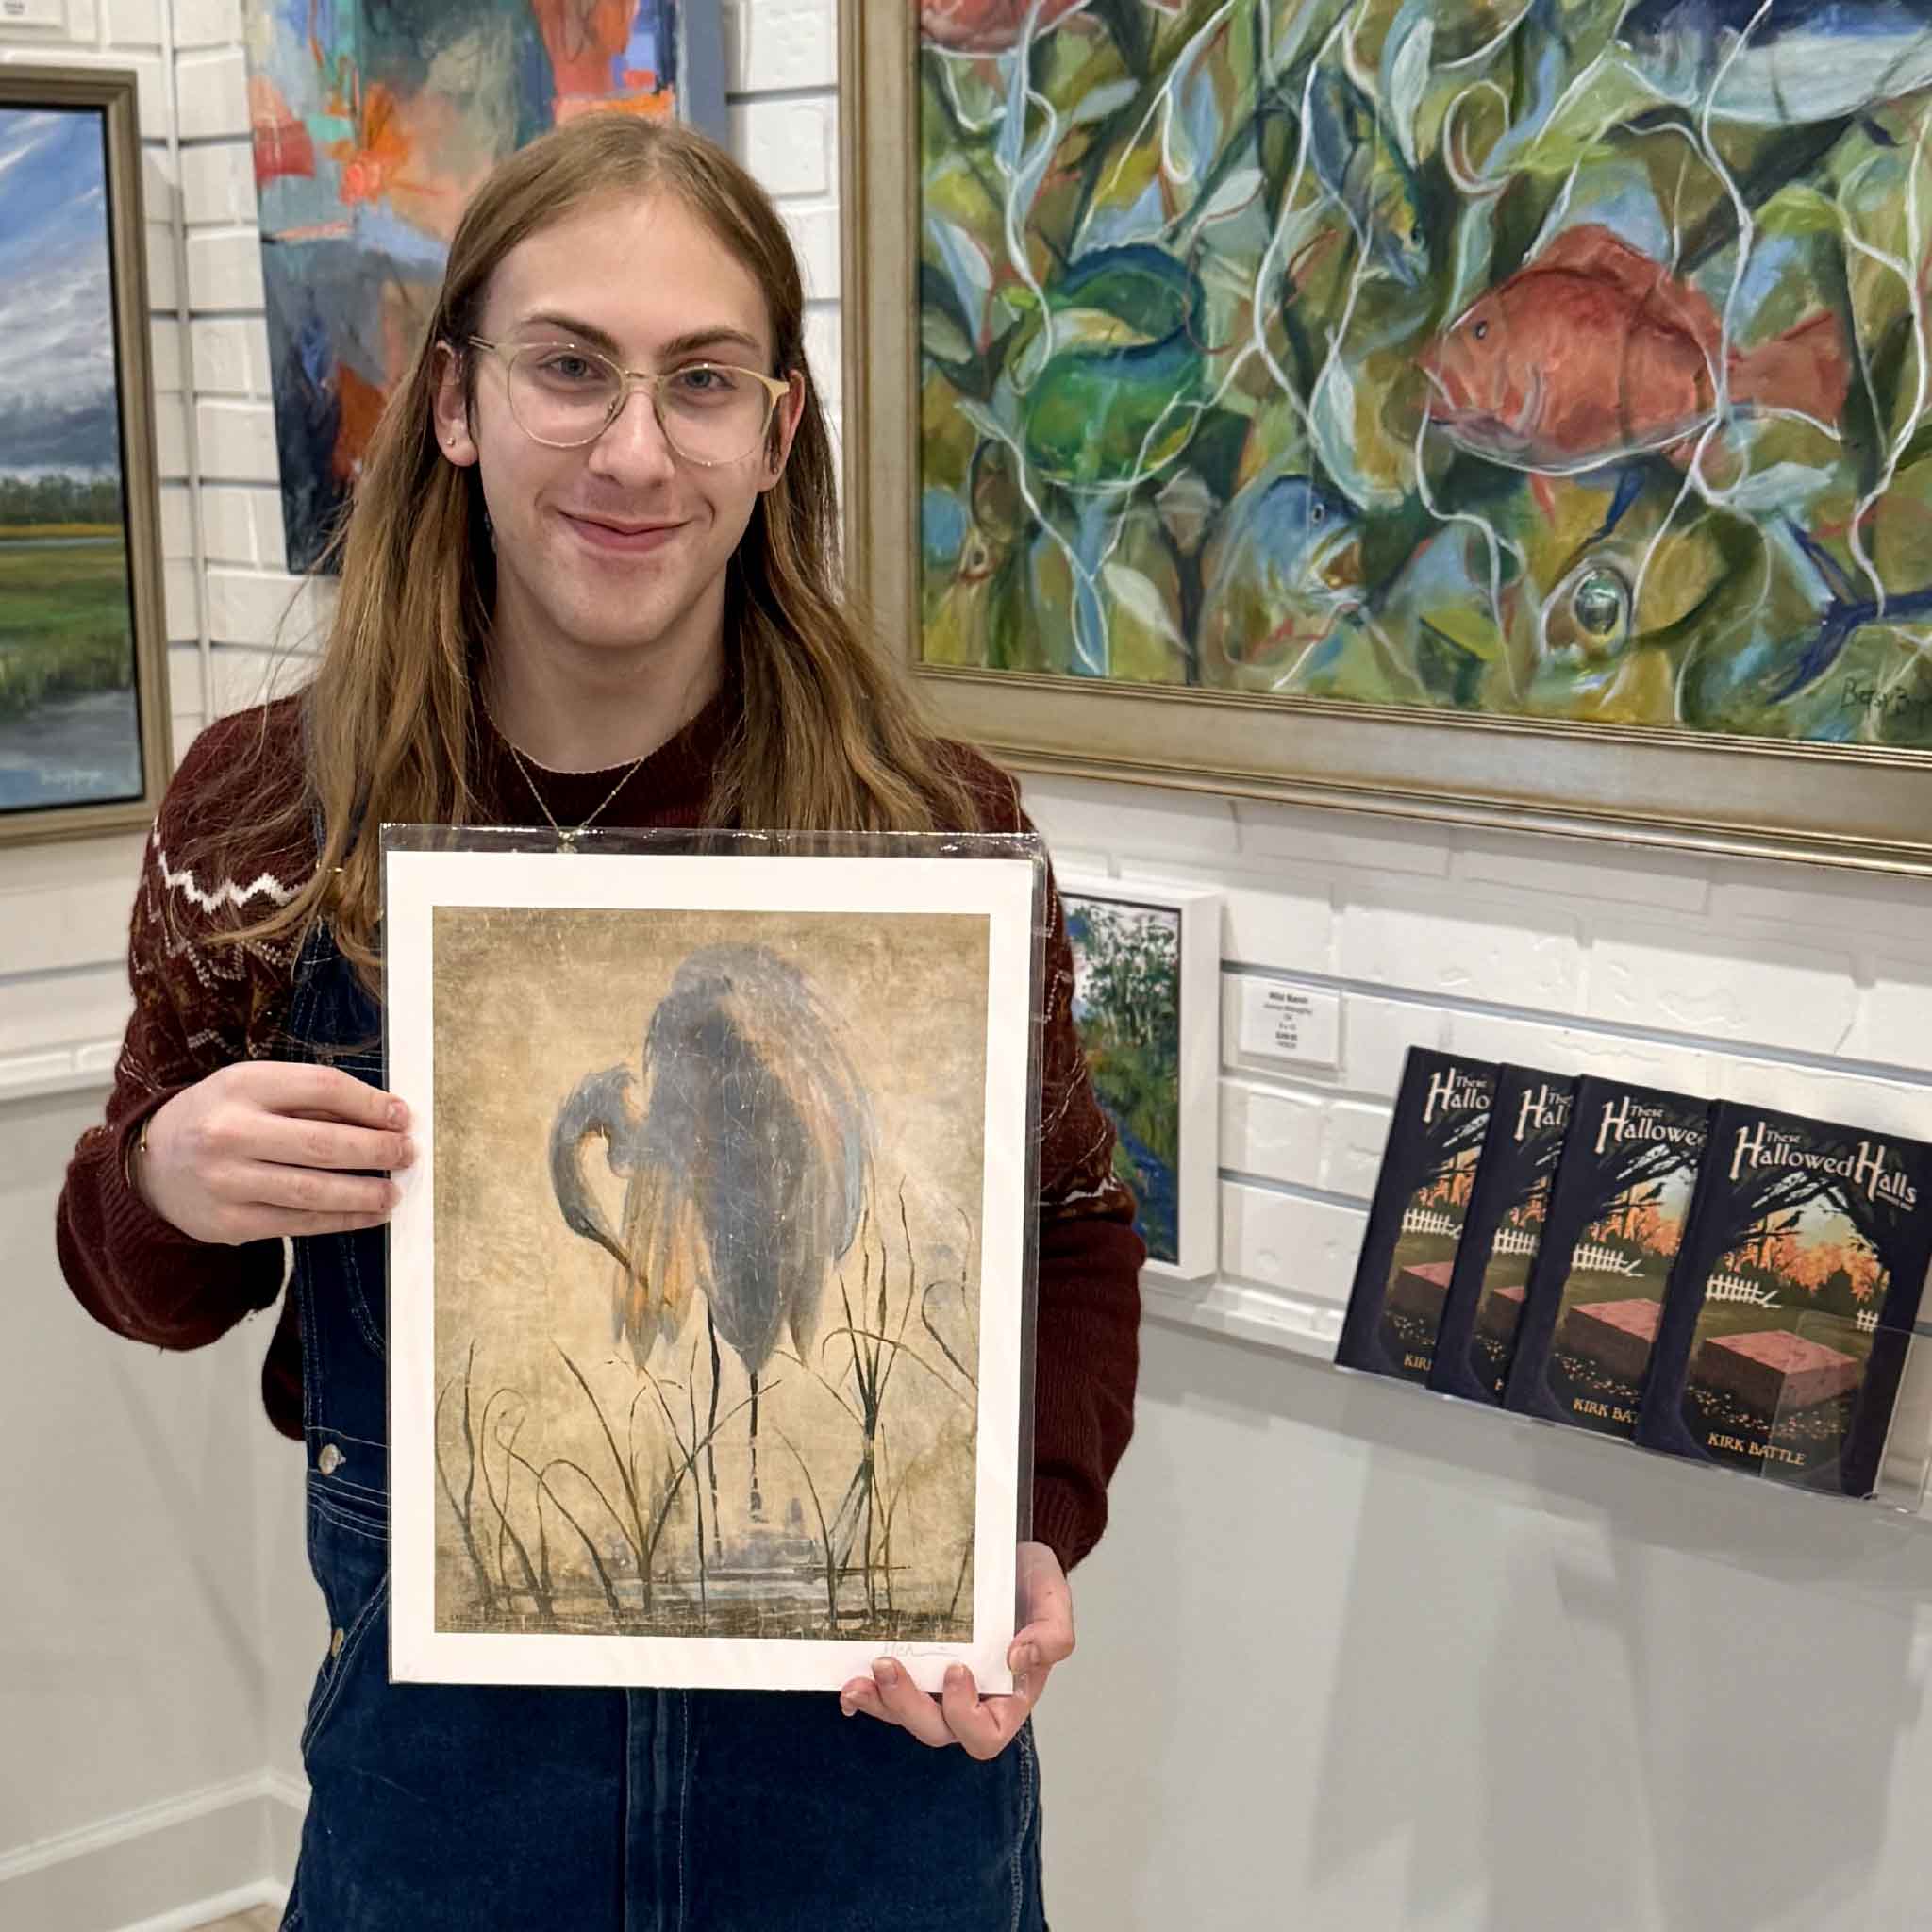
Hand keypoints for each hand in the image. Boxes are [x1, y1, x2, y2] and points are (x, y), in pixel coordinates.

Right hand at [135, 1061, 413, 1244]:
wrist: (152, 1163)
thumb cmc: (219, 1117)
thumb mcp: (254, 1087)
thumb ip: (311, 1099)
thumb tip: (385, 1116)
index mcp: (241, 1086)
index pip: (322, 1088)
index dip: (372, 1103)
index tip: (403, 1116)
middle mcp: (229, 1133)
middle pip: (322, 1143)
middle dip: (377, 1150)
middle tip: (407, 1153)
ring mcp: (227, 1182)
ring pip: (313, 1190)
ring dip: (365, 1193)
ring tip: (394, 1191)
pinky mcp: (230, 1223)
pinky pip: (299, 1223)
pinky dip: (342, 1219)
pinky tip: (369, 1214)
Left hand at [838, 1541, 1072, 1759]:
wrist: (1005, 1556)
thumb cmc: (1031, 1584)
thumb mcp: (1053, 1600)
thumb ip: (1052, 1635)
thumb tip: (1017, 1659)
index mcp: (1008, 1697)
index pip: (986, 1734)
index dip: (966, 1715)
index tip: (956, 1669)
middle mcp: (971, 1702)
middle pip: (937, 1731)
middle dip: (908, 1706)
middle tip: (888, 1666)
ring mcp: (937, 1690)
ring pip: (905, 1717)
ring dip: (880, 1703)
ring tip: (859, 1679)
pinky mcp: (914, 1671)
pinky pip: (887, 1697)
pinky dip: (867, 1696)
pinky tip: (850, 1684)